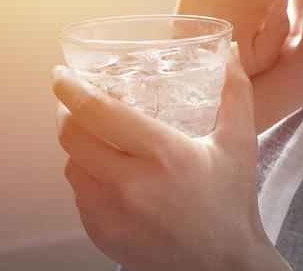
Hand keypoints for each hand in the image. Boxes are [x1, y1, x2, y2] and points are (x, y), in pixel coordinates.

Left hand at [51, 45, 290, 269]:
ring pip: (71, 166)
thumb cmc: (231, 205)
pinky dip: (86, 178)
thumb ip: (236, 93)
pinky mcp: (102, 236)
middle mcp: (131, 186)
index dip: (71, 88)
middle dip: (66, 112)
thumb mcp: (239, 144)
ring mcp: (112, 215)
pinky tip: (108, 174)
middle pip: (71, 136)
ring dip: (77, 146)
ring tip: (97, 138)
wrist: (224, 265)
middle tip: (75, 101)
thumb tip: (230, 53)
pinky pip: (79, 196)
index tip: (62, 76)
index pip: (98, 111)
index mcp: (164, 156)